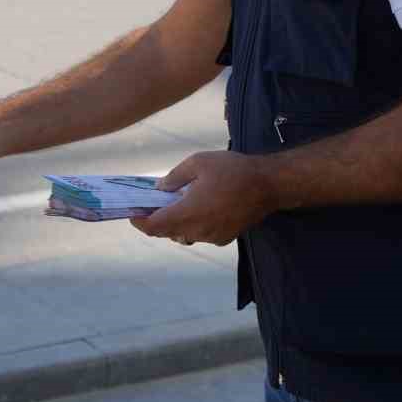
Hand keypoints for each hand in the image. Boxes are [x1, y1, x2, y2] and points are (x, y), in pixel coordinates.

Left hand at [129, 151, 273, 246]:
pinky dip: (193, 224)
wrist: (269, 184)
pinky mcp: (225, 238)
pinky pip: (201, 235)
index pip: (154, 227)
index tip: (132, 212)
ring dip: (175, 223)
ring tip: (175, 203)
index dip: (139, 221)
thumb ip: (174, 178)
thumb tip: (159, 188)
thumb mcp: (197, 163)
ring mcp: (213, 237)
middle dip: (156, 220)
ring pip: (184, 235)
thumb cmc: (232, 170)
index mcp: (188, 213)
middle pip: (167, 233)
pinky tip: (198, 207)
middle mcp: (198, 230)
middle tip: (151, 204)